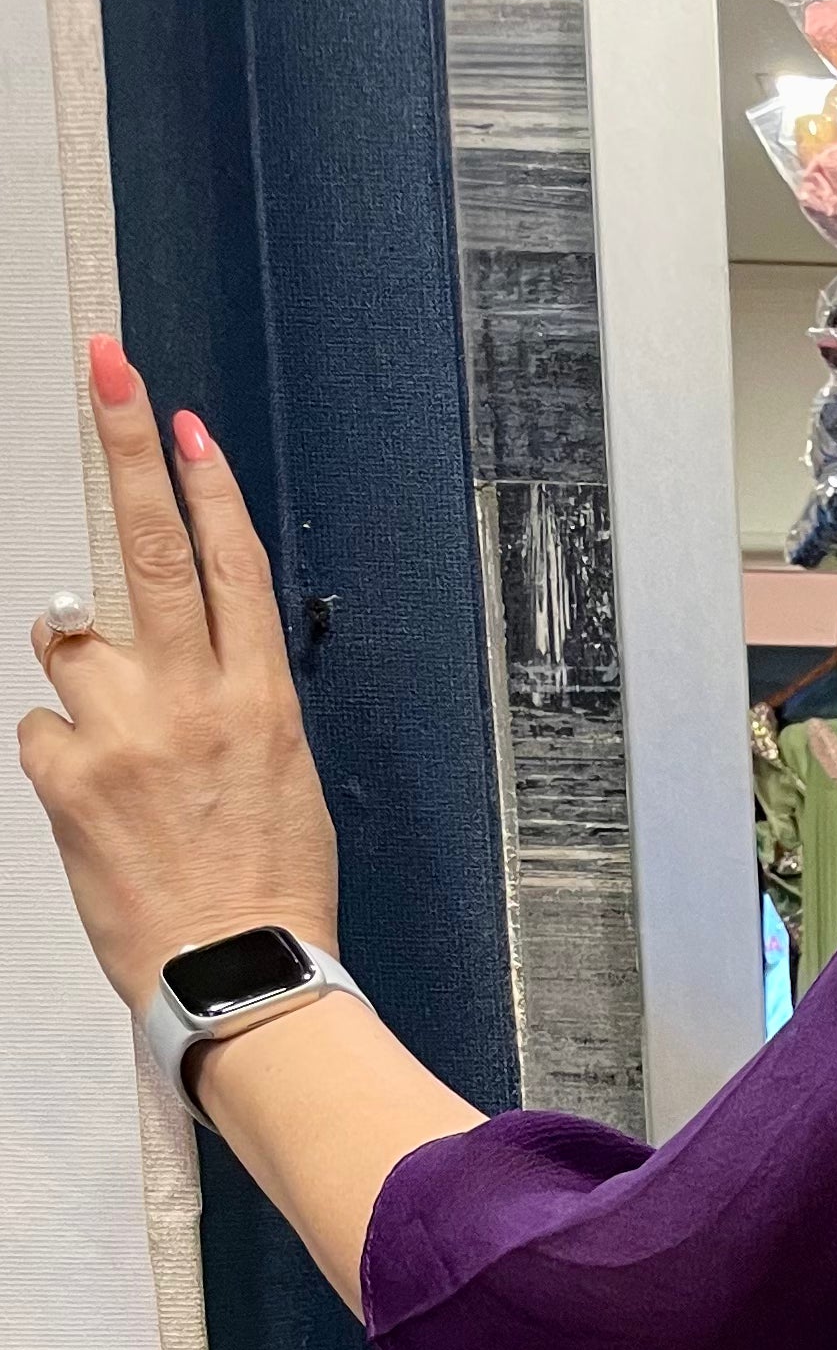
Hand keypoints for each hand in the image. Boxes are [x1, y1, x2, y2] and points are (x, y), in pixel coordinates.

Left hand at [18, 335, 338, 1010]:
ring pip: (68, 644)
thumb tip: (180, 664)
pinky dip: (59, 758)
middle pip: (151, 546)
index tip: (187, 425)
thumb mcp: (283, 787)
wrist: (239, 983)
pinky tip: (97, 807)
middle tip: (109, 367)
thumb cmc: (270, 899)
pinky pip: (40, 731)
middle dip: (128, 447)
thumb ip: (230, 709)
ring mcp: (125, 734)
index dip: (206, 488)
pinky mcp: (69, 778)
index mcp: (259, 705)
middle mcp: (193, 702)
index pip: (233, 567)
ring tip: (113, 743)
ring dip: (78, 676)